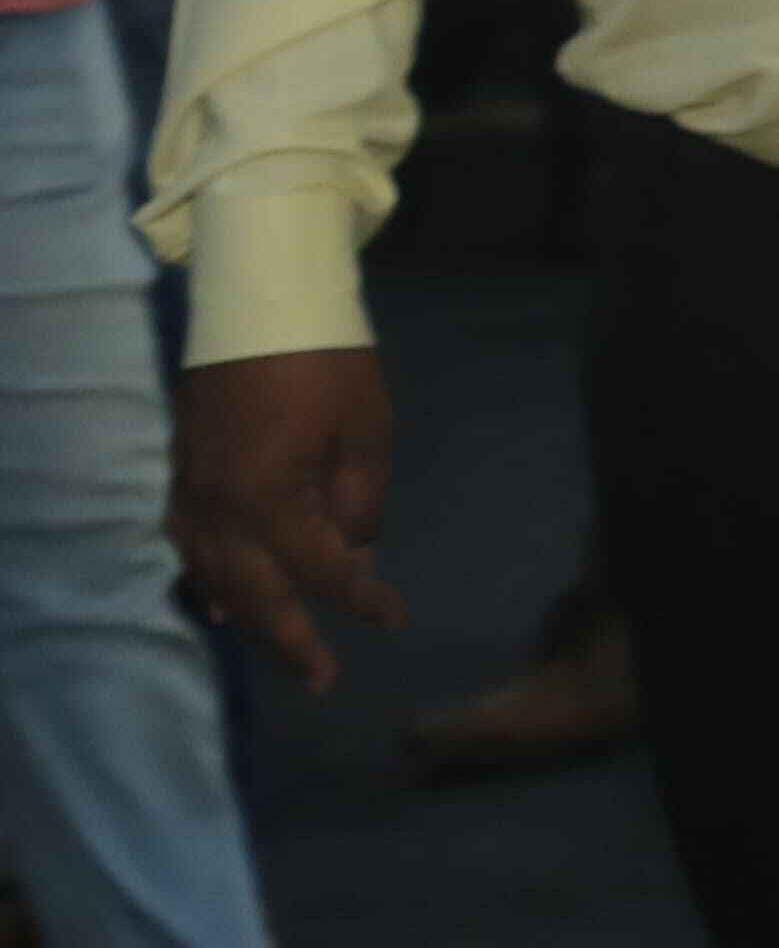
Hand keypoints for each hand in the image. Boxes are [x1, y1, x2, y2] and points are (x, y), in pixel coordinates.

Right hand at [171, 346, 402, 693]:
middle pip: (257, 593)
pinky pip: (190, 548)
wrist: (260, 300)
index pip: (321, 570)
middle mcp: (218, 511)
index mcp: (269, 500)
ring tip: (285, 650)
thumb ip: (358, 502)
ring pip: (216, 577)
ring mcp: (191, 495)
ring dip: (251, 617)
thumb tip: (353, 554)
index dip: (360, 599)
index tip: (394, 620)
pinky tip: (224, 601)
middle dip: (293, 639)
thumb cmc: (328, 360)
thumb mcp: (367, 430)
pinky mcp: (181, 477)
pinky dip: (210, 580)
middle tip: (324, 680)